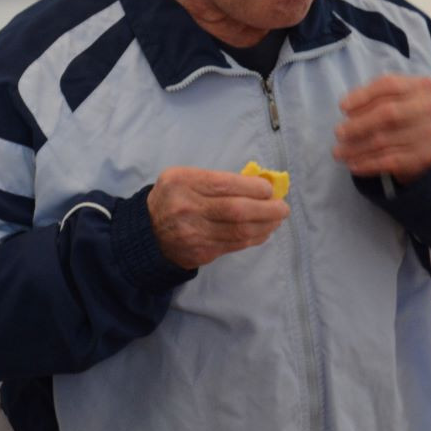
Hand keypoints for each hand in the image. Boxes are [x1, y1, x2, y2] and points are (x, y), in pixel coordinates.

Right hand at [149, 166, 289, 270]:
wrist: (147, 233)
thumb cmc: (173, 198)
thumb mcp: (184, 178)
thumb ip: (215, 179)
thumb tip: (256, 184)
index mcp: (183, 183)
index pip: (225, 185)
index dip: (252, 188)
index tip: (269, 189)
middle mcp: (187, 209)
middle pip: (236, 210)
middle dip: (266, 209)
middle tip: (283, 208)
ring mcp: (194, 234)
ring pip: (239, 231)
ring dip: (265, 225)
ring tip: (277, 219)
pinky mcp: (201, 252)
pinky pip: (235, 245)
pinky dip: (254, 238)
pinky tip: (264, 230)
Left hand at [334, 75, 430, 183]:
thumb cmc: (406, 111)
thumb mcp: (396, 96)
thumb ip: (374, 96)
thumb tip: (347, 109)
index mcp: (421, 86)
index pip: (389, 85)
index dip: (363, 96)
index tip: (342, 107)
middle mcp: (428, 108)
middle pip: (387, 114)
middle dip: (358, 124)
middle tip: (338, 133)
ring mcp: (428, 134)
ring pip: (384, 141)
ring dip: (356, 148)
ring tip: (339, 153)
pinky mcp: (423, 157)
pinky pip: (389, 161)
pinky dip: (367, 164)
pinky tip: (353, 165)